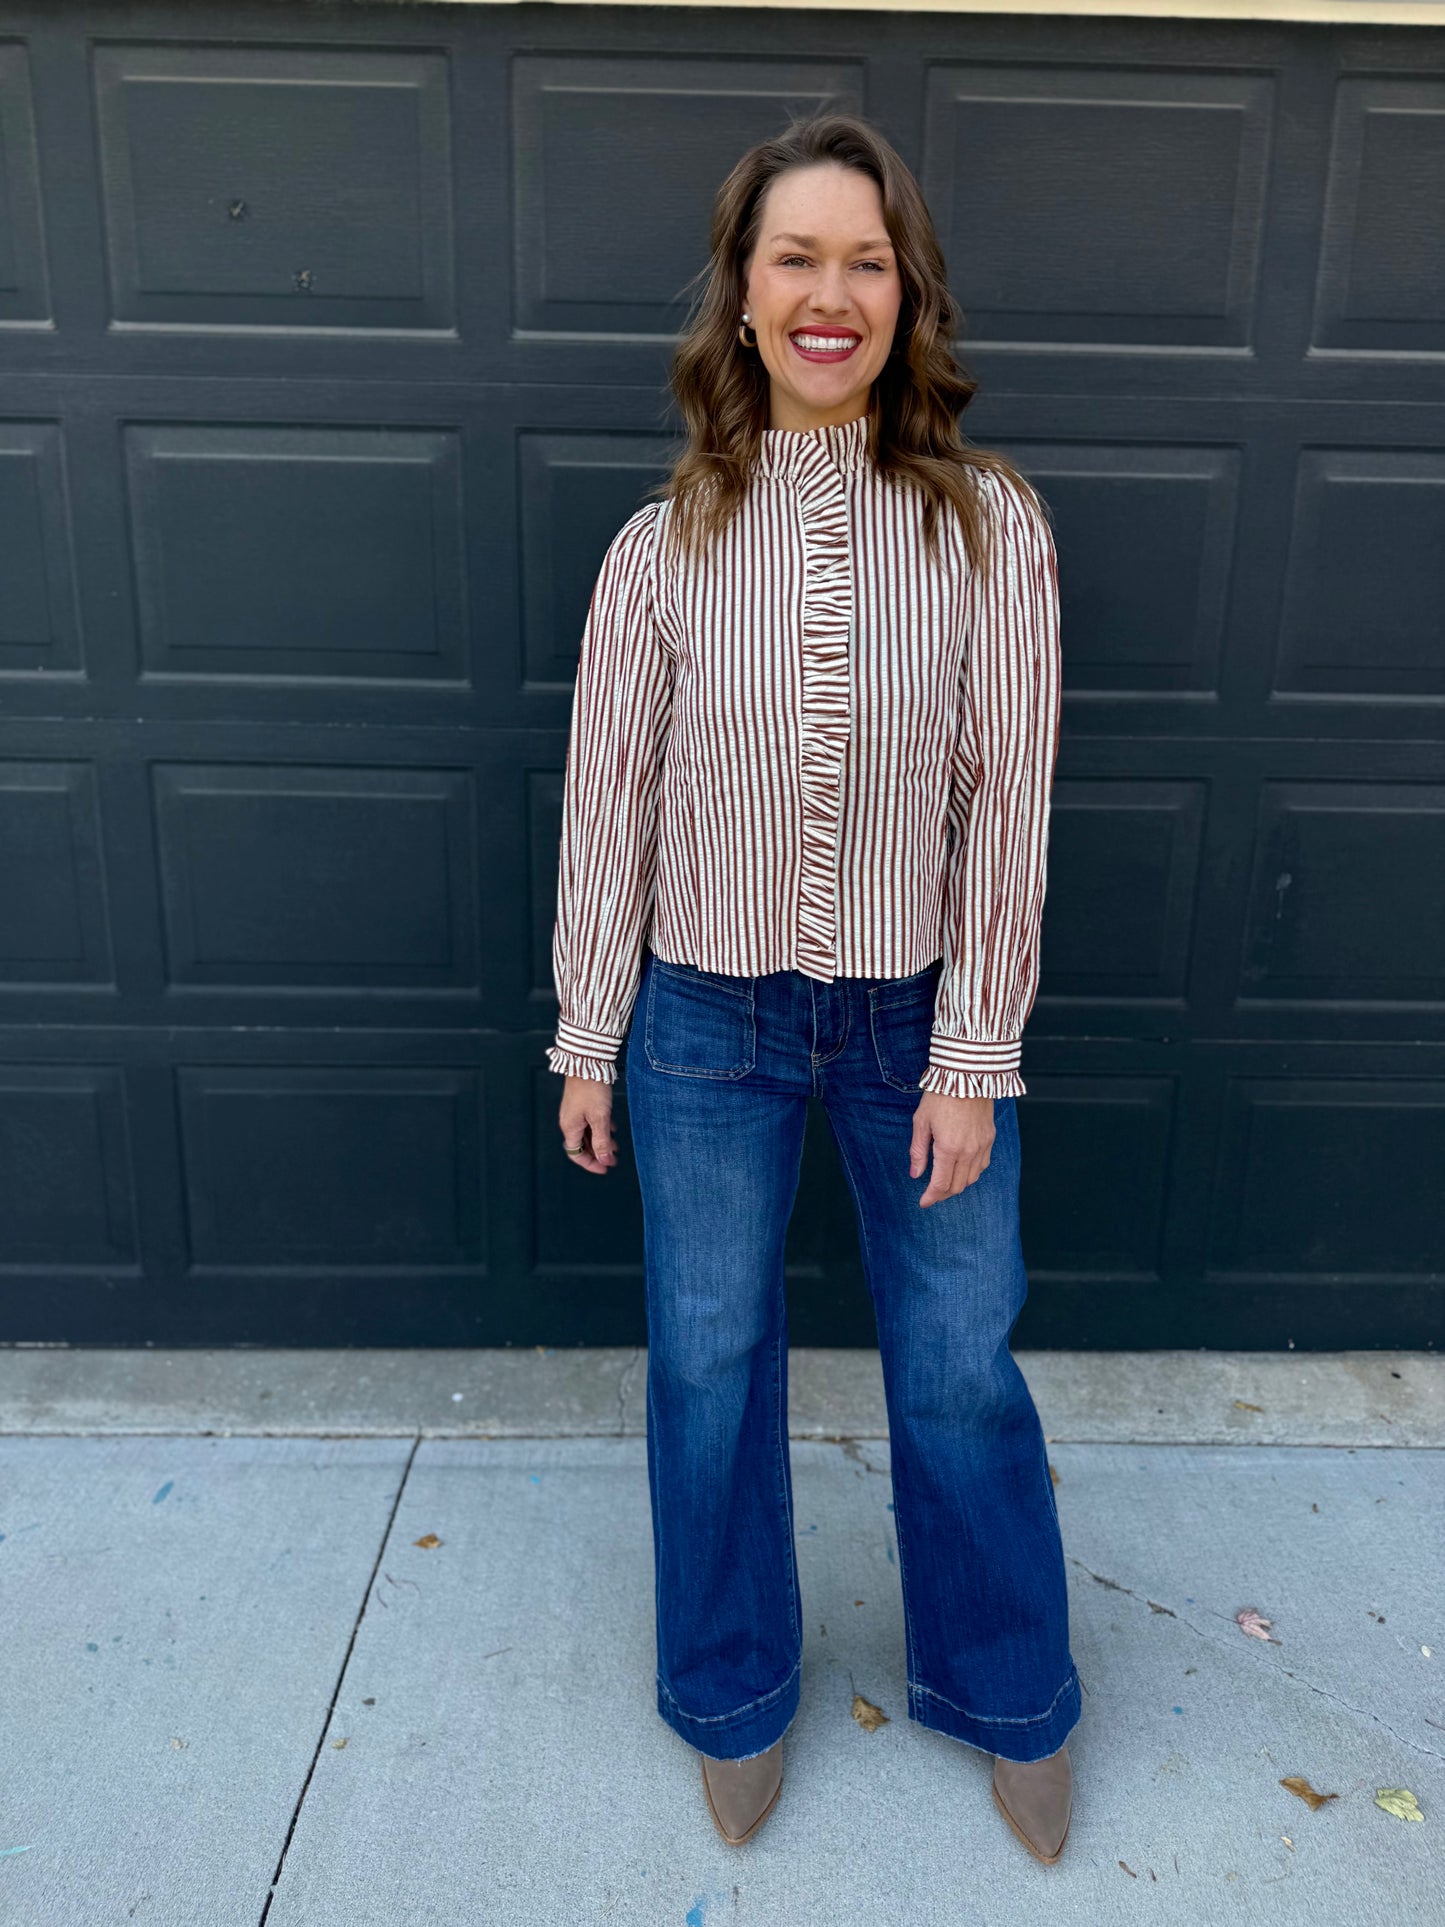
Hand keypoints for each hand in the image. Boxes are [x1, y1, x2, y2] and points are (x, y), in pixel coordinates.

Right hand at [558, 1075, 617, 1174]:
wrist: (586, 1061)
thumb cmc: (592, 1088)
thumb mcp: (600, 1118)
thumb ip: (602, 1140)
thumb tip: (605, 1160)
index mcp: (570, 1127)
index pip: (576, 1154)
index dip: (590, 1164)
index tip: (605, 1168)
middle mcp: (569, 1121)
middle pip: (582, 1145)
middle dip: (598, 1153)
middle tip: (613, 1159)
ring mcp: (575, 1111)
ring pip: (587, 1133)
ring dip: (600, 1141)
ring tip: (616, 1145)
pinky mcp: (581, 1102)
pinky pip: (589, 1121)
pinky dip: (600, 1128)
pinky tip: (612, 1128)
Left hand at [910, 1092, 994, 1206]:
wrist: (967, 1075)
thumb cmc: (940, 1095)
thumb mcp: (921, 1122)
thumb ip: (918, 1151)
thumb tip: (915, 1174)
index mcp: (949, 1148)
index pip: (941, 1184)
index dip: (931, 1197)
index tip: (923, 1203)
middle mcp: (968, 1151)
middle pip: (957, 1186)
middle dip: (943, 1194)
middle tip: (931, 1195)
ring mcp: (982, 1146)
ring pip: (972, 1178)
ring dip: (958, 1185)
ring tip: (945, 1184)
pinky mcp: (990, 1138)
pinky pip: (982, 1165)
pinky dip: (971, 1173)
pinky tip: (961, 1169)